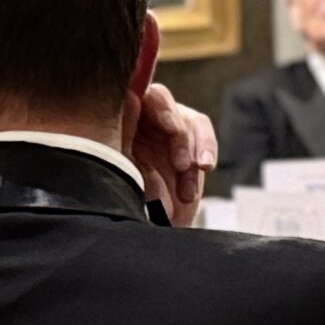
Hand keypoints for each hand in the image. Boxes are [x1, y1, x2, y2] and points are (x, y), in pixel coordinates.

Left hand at [126, 83, 216, 226]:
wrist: (146, 229)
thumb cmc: (124, 199)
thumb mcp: (121, 167)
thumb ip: (124, 131)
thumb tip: (130, 97)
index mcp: (118, 120)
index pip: (137, 95)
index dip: (158, 107)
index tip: (171, 127)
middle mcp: (141, 119)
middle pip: (164, 104)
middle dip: (178, 134)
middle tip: (182, 164)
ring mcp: (166, 130)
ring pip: (187, 121)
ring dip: (192, 148)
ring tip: (188, 175)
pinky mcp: (188, 145)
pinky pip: (203, 137)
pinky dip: (206, 150)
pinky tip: (204, 167)